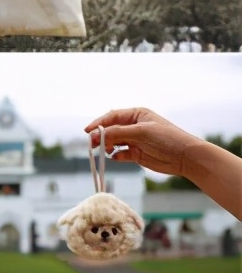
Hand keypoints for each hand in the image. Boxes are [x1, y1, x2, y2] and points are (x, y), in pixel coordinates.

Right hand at [86, 108, 202, 176]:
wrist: (186, 157)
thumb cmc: (167, 138)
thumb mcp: (141, 132)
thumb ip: (118, 132)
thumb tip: (97, 135)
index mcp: (136, 115)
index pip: (112, 116)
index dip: (99, 123)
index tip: (88, 131)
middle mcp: (134, 127)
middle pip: (111, 130)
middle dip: (101, 136)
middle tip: (92, 143)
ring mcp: (135, 140)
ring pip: (114, 142)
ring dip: (107, 146)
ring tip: (104, 151)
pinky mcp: (137, 154)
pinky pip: (121, 154)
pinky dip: (116, 155)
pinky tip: (116, 157)